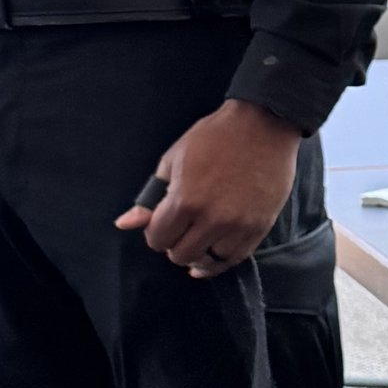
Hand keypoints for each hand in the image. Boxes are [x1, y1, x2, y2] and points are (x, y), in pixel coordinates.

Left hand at [115, 99, 298, 277]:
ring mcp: (238, 225)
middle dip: (175, 245)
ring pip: (209, 262)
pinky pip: (235, 258)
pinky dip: (221, 259)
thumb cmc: (214, 137)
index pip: (158, 239)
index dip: (155, 233)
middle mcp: (211, 219)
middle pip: (182, 255)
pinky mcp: (259, 227)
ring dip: (199, 254)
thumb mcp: (173, 160)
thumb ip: (151, 198)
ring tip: (199, 241)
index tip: (162, 225)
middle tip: (181, 231)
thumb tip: (124, 223)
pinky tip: (214, 252)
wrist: (263, 126)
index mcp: (184, 200)